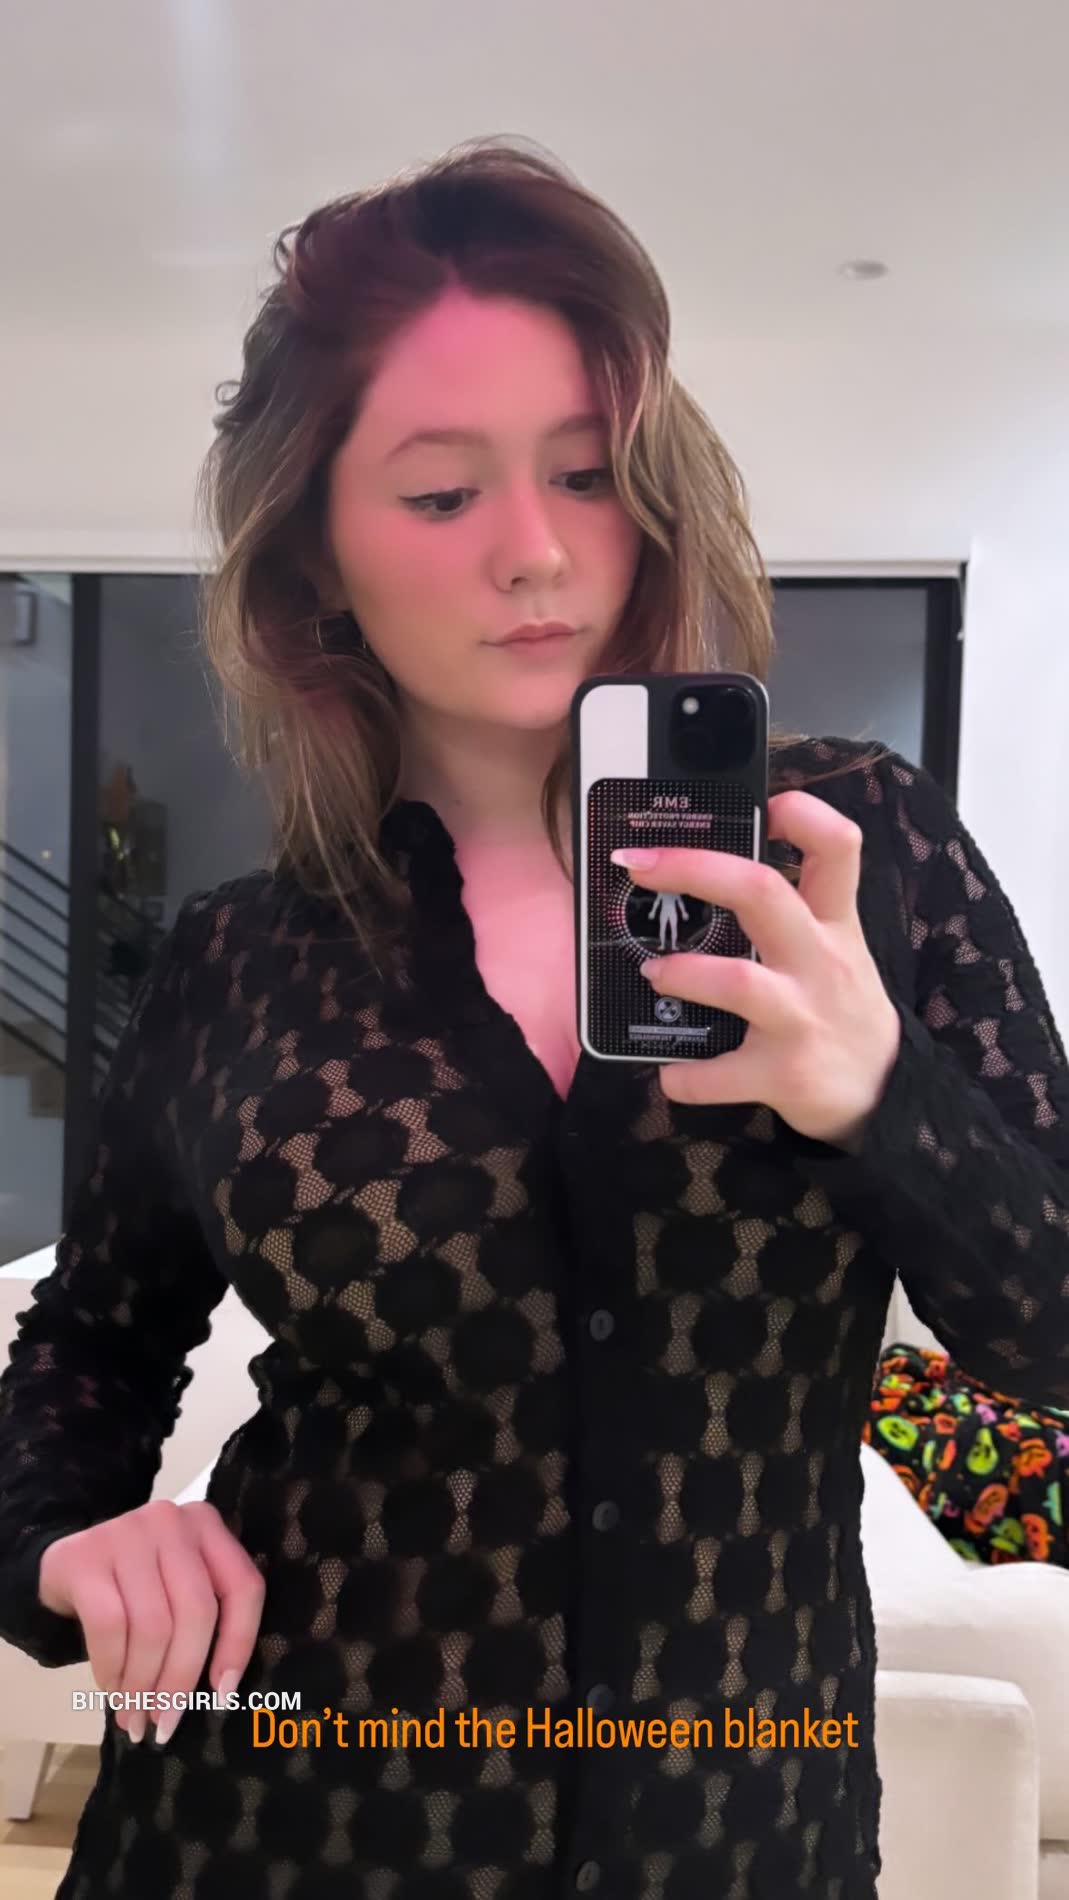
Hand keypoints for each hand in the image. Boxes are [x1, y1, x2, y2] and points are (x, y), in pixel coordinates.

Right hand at [38, 1499, 265, 1745]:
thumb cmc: (138, 1586)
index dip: (238, 1646)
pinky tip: (112, 1692)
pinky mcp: (85, 1557)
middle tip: (165, 1723)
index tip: (222, 1696)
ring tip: (135, 1718)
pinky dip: (112, 1669)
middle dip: (181, 1680)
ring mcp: (127, 1533)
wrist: (68, 1565)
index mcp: (209, 1526)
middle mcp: (172, 1521)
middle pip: (196, 1612)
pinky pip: (109, 1627)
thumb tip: (221, 1695)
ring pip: (153, 1626)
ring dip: (143, 1685)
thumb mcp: (178, 1587)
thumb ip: (206, 1619)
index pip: (243, 1587)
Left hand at [612, 790, 900, 1146]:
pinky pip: (719, 1073)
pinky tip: (672, 1070)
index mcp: (833, 923)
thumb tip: (715, 864)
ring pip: (737, 980)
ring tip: (651, 972)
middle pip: (762, 891)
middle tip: (638, 865)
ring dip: (681, 972)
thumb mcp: (837, 947)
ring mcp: (801, 1018)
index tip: (764, 805)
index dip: (803, 813)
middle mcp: (820, 962)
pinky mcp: (784, 1074)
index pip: (837, 847)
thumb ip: (793, 907)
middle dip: (693, 867)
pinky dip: (685, 1075)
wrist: (885, 1094)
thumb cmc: (842, 1008)